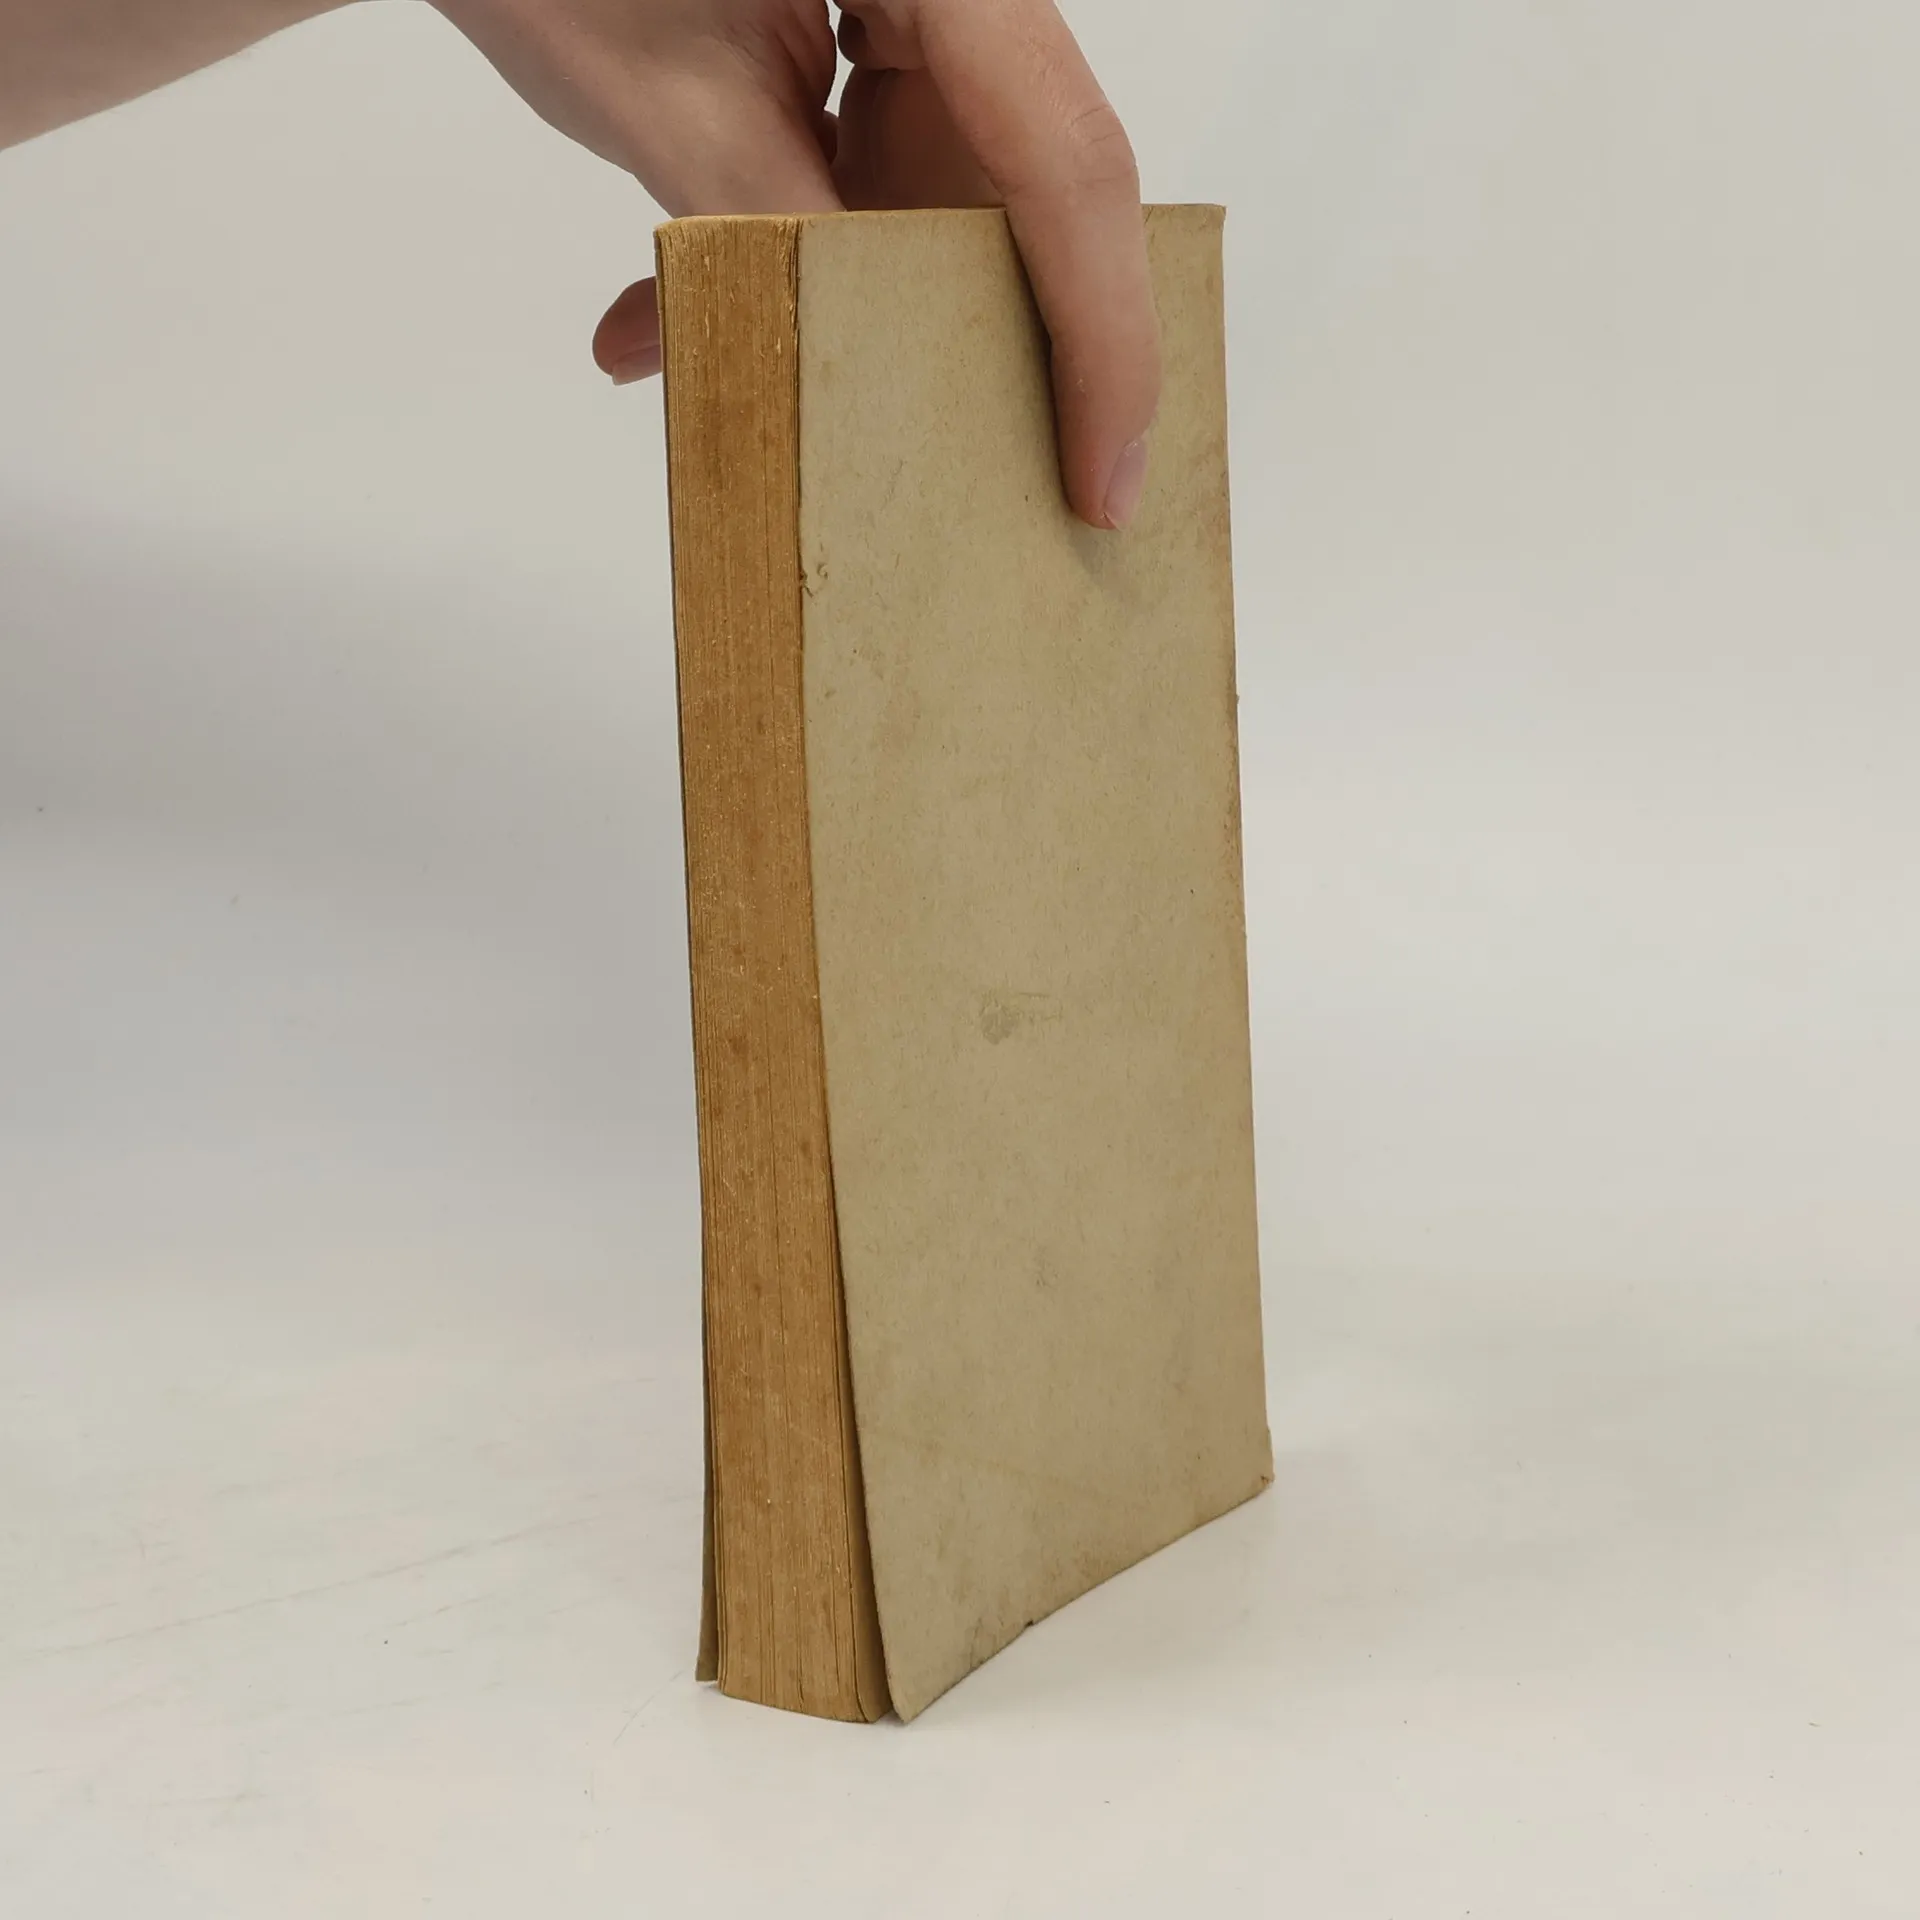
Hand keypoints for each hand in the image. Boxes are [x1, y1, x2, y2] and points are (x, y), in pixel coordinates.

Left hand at [435, 0, 1159, 529]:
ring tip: (812, 416)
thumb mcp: (668, 103)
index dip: (1103, 336)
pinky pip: (862, 174)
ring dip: (860, 315)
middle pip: (1031, 189)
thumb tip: (872, 382)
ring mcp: (909, 6)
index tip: (1103, 478)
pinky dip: (785, 257)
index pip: (1062, 161)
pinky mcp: (856, 37)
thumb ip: (786, 241)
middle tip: (1023, 486)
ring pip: (944, 198)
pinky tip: (669, 322)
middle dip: (1006, 345)